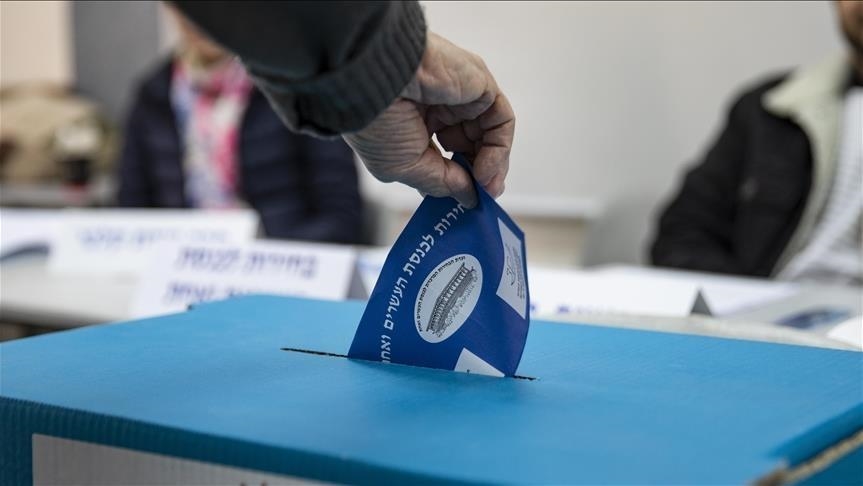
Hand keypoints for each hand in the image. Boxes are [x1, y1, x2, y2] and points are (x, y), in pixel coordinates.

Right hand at [343, 32, 514, 207]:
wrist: (375, 79)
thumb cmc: (376, 121)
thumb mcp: (405, 168)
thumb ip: (443, 183)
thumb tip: (471, 198)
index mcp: (412, 124)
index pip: (444, 156)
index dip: (457, 180)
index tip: (465, 203)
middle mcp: (438, 108)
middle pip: (471, 146)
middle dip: (479, 175)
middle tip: (483, 197)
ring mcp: (460, 96)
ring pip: (490, 136)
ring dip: (492, 166)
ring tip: (484, 186)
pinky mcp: (479, 86)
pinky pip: (500, 121)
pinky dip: (499, 149)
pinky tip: (485, 170)